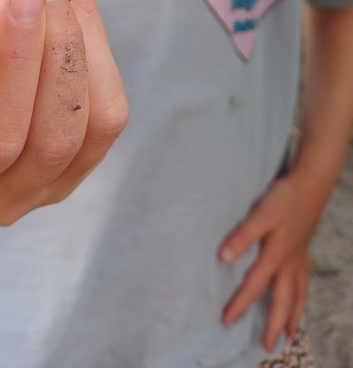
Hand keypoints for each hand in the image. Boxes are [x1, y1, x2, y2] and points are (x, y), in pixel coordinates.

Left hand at [219, 174, 317, 351]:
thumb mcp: (260, 214)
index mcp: (275, 256)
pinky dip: (302, 298)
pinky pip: (305, 284)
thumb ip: (242, 236)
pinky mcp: (305, 251)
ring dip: (293, 316)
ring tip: (292, 335)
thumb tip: (223, 258)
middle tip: (269, 347)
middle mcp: (289, 263)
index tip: (227, 322)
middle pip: (282, 301)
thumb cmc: (284, 198)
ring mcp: (300, 258)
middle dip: (275, 325)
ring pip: (298, 296)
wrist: (310, 185)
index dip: (240, 305)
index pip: (253, 286)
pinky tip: (300, 299)